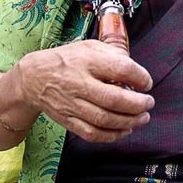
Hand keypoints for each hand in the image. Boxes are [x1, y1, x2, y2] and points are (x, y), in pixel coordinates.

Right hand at [10, 39, 154, 142]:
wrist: (34, 78)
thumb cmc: (68, 60)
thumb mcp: (90, 47)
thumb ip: (113, 54)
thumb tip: (136, 70)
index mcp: (87, 61)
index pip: (120, 68)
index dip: (139, 77)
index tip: (147, 82)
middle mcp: (79, 83)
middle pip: (113, 99)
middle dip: (137, 104)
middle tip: (149, 103)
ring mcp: (72, 104)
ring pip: (104, 119)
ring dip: (129, 121)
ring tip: (143, 118)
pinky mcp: (68, 121)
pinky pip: (92, 134)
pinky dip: (112, 135)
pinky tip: (125, 130)